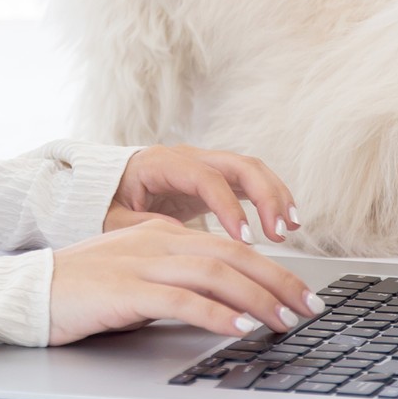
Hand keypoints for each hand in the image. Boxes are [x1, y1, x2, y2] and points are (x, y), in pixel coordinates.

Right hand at [48, 218, 323, 344]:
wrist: (30, 292)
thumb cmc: (83, 291)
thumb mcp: (138, 278)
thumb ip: (176, 281)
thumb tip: (224, 303)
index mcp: (163, 235)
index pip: (231, 249)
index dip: (273, 270)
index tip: (301, 295)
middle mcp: (158, 241)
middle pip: (233, 256)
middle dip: (279, 283)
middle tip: (310, 309)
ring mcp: (141, 262)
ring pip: (215, 274)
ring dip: (257, 299)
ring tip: (284, 321)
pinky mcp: (125, 289)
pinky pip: (181, 299)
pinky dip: (215, 313)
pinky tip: (238, 328)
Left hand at [102, 144, 300, 244]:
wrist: (106, 187)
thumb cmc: (108, 204)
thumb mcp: (115, 220)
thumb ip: (142, 229)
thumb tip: (181, 242)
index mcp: (161, 163)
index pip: (206, 179)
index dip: (229, 208)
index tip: (245, 239)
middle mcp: (188, 156)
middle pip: (238, 164)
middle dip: (266, 196)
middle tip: (280, 232)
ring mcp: (204, 164)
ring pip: (251, 169)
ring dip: (276, 196)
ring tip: (291, 228)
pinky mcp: (215, 177)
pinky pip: (250, 182)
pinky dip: (271, 199)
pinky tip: (286, 223)